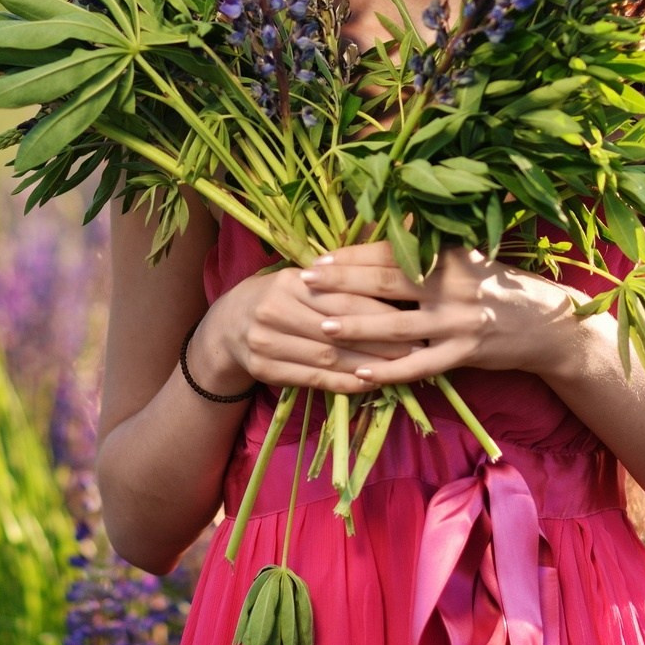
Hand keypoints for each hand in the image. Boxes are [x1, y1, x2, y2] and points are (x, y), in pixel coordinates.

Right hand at [194, 262, 421, 396]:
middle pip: (337, 330)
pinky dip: (345, 383)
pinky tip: (371, 382)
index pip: (341, 297)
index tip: (412, 314)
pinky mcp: (265, 370)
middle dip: (381, 340)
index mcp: (287, 281)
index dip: (379, 309)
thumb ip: (339, 275)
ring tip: (402, 367)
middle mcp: (273, 311)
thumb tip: (390, 261)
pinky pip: (313, 379)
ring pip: (327, 357)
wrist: (226, 327)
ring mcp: (266, 344)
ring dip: (368, 365)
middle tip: (418, 345)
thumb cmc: (276, 296)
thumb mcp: (299, 277)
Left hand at [299, 240, 587, 385]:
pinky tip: (361, 374)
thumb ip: (432, 244)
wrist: (549, 325)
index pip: (393, 252)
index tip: (322, 257)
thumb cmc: (501, 286)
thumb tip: (389, 223)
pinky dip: (389, 371)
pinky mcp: (465, 354)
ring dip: (357, 327)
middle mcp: (453, 285)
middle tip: (306, 281)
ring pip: (398, 326)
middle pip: (388, 283)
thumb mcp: (470, 256)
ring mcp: (459, 321)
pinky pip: (420, 365)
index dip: (355, 254)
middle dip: (343, 282)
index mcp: (451, 255)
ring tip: (321, 326)